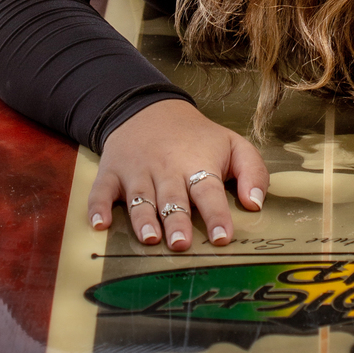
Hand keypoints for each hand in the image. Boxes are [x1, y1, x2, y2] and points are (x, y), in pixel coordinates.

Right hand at [88, 100, 268, 251]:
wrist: (148, 108)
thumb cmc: (196, 137)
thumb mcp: (232, 144)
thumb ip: (253, 171)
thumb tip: (255, 204)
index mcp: (197, 164)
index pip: (209, 191)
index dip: (216, 215)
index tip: (223, 238)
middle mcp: (167, 169)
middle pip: (173, 197)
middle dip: (177, 221)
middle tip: (182, 243)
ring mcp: (137, 171)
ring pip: (140, 198)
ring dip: (144, 219)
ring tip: (151, 239)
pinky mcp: (112, 173)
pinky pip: (102, 191)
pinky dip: (98, 208)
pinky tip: (99, 225)